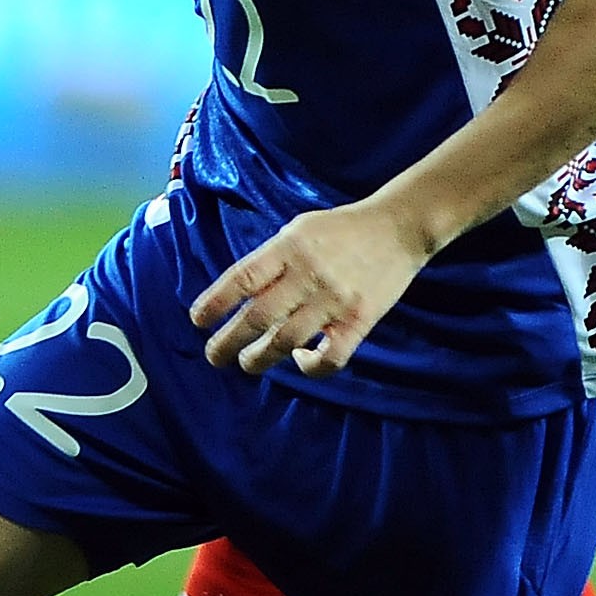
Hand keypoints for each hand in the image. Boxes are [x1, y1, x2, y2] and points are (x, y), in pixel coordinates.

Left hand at [192, 200, 428, 375]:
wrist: (398, 227)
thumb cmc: (342, 229)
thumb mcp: (299, 230)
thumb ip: (272, 260)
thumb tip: (239, 295)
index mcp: (290, 247)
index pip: (243, 278)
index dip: (215, 302)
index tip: (197, 320)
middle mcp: (310, 274)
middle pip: (258, 316)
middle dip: (228, 341)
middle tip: (214, 356)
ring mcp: (336, 300)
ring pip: (287, 341)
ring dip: (260, 358)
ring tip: (247, 363)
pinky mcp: (360, 320)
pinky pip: (331, 356)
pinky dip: (311, 367)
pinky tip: (301, 362)